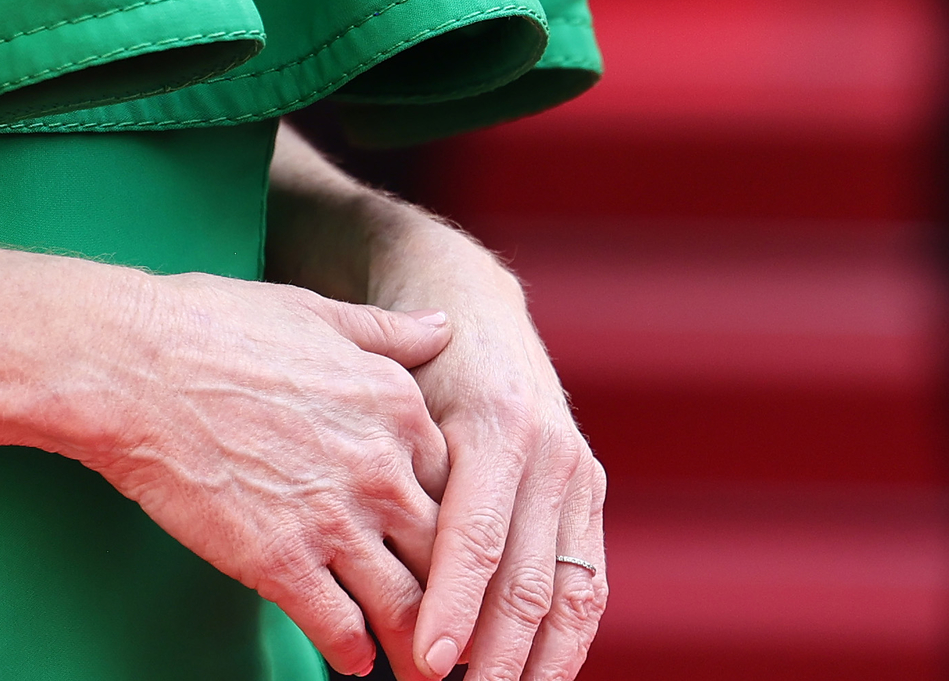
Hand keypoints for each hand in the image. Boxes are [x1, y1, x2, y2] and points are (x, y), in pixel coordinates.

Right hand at [89, 271, 453, 677]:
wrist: (131, 366)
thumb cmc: (212, 328)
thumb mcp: (317, 313)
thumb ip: (389, 330)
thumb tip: (443, 325)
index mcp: (396, 406)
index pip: (459, 483)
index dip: (461, 523)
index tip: (459, 548)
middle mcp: (380, 468)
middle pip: (446, 554)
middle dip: (458, 598)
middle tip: (463, 631)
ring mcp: (333, 520)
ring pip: (407, 605)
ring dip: (418, 647)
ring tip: (422, 672)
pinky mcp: (282, 564)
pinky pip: (341, 630)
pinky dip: (353, 654)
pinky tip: (353, 661)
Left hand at [373, 222, 607, 680]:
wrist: (471, 304)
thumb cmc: (408, 360)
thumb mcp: (390, 397)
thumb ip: (390, 471)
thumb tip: (358, 568)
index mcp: (492, 425)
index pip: (476, 540)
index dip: (453, 608)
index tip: (430, 665)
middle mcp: (545, 451)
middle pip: (525, 579)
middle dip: (495, 655)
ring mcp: (576, 472)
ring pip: (566, 592)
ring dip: (537, 662)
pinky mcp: (589, 491)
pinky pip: (588, 583)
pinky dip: (566, 639)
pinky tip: (540, 677)